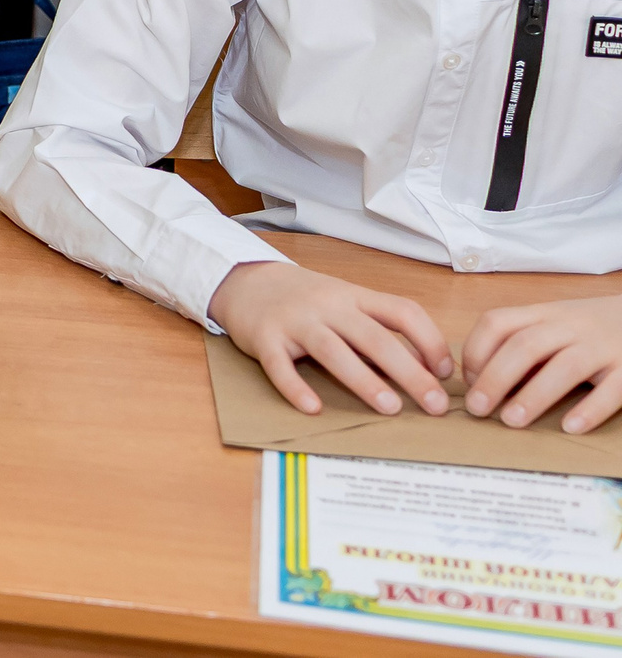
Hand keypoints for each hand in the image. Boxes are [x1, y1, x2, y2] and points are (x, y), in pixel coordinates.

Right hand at [209, 260, 453, 417]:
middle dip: (409, 372)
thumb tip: (423, 369)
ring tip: (390, 408)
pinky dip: (295, 387)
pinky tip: (313, 408)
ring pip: (333, 350)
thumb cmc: (304, 299)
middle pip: (374, 337)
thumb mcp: (344, 303)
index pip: (403, 312)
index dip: (430, 341)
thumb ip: (377, 330)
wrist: (245, 281)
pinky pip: (280, 365)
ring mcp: (294, 320)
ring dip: (364, 380)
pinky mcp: (264, 337)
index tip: (444, 372)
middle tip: (433, 405)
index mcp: (354, 297)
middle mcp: (327, 306)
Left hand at [462, 296, 621, 431]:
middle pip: (525, 346)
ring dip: (534, 395)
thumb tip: (480, 382)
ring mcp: (602, 345)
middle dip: (495, 378)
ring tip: (511, 421)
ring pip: (565, 366)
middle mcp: (571, 325)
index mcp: (544, 314)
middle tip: (477, 409)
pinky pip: (612, 388)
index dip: (475, 351)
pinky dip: (590, 409)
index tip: (467, 381)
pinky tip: (570, 427)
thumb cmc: (589, 329)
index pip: (497, 322)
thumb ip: (522, 346)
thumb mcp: (553, 326)